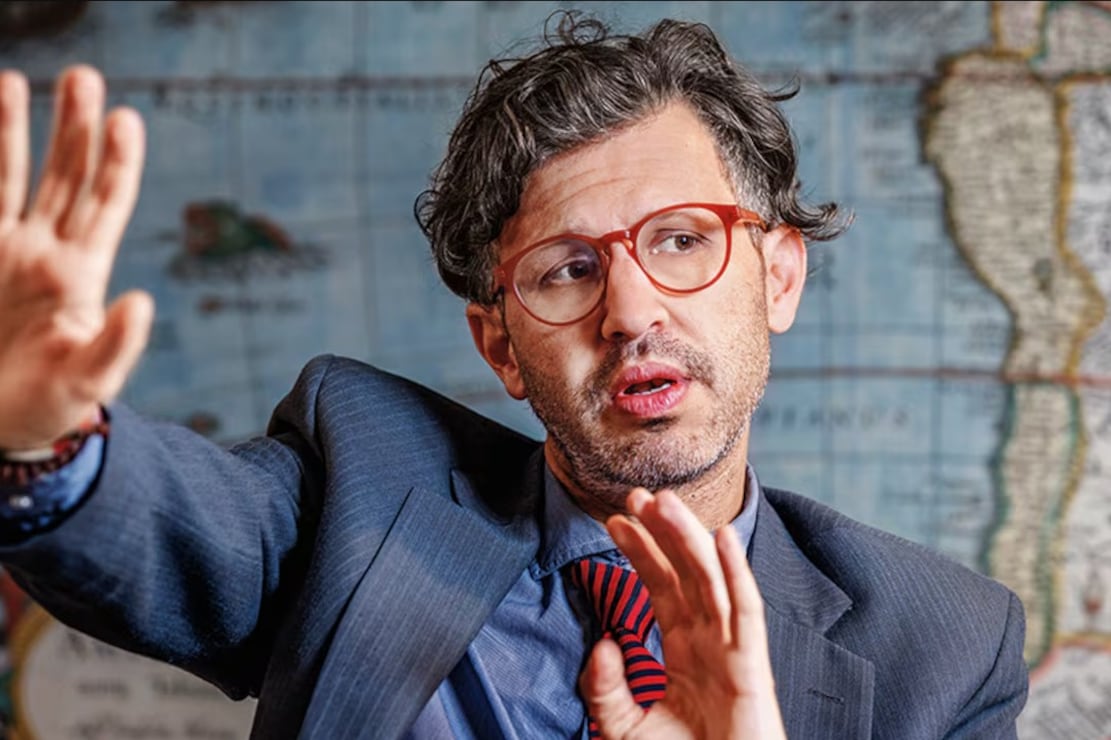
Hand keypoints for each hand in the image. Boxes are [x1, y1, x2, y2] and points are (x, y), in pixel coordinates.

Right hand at [0, 66, 150, 449]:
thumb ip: (118, 346)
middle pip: (65, 178)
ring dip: (19, 130)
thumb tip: (144, 301)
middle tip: (84, 76)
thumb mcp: (91, 383)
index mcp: (82, 276)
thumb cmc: (51, 408)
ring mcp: (7, 252)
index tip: (126, 118)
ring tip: (20, 79)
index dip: (117, 162)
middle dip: (75, 128)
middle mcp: (47, 253)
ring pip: (15, 178)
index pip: (105, 206)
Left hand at [580, 488, 785, 739]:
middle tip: (637, 495)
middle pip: (685, 572)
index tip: (615, 520)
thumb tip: (603, 644)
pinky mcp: (751, 668)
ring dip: (689, 538)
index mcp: (684, 650)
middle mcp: (709, 641)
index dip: (640, 551)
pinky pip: (746, 612)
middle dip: (662, 531)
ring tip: (664, 501)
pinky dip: (737, 573)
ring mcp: (732, 650)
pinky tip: (723, 537)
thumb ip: (606, 689)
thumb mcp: (625, 728)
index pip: (660, 586)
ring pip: (711, 580)